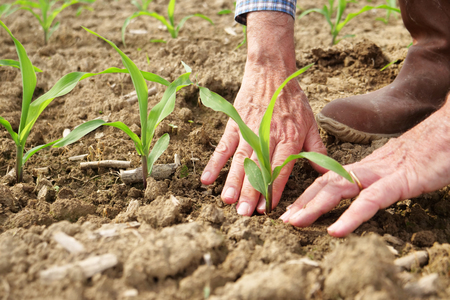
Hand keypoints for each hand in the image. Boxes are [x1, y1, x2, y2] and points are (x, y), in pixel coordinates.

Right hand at [201, 11, 325, 214]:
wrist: (272, 72)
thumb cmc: (293, 100)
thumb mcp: (311, 123)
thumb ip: (317, 150)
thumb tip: (329, 173)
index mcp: (289, 138)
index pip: (280, 168)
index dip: (272, 189)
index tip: (266, 209)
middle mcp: (268, 136)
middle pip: (258, 168)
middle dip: (250, 192)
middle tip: (243, 214)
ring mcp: (249, 131)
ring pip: (239, 160)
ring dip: (232, 181)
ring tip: (227, 201)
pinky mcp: (234, 124)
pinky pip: (223, 146)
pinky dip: (214, 163)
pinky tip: (206, 180)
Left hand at [281, 95, 449, 236]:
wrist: (449, 131)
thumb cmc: (425, 152)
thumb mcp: (395, 168)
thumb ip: (377, 179)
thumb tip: (363, 192)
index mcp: (364, 167)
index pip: (328, 179)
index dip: (307, 194)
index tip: (291, 209)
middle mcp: (366, 168)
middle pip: (325, 183)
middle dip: (302, 201)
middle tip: (283, 219)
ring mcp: (381, 173)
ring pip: (339, 189)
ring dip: (314, 206)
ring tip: (295, 223)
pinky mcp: (400, 181)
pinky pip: (370, 201)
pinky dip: (351, 217)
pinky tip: (336, 231)